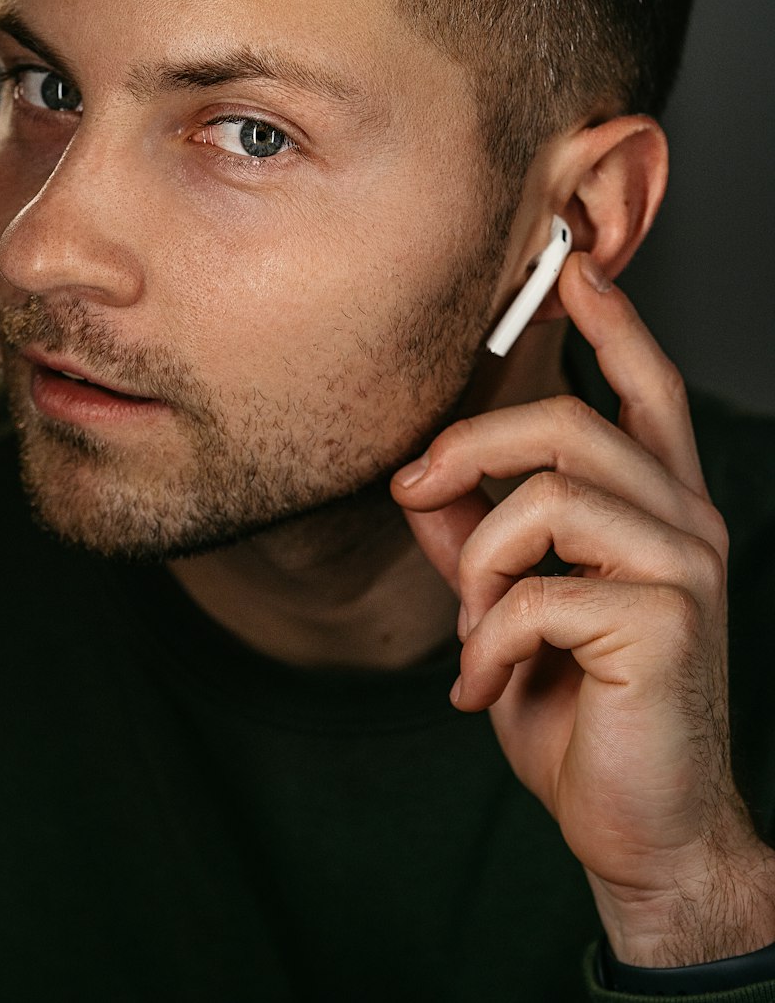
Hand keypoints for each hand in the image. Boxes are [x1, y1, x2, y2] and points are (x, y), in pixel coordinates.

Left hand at [391, 252, 774, 966]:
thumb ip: (474, 536)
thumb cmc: (582, 713)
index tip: (576, 265)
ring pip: (546, 498)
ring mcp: (683, 567)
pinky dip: (487, 639)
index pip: (645, 390)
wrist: (641, 829)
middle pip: (566, 424)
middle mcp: (684, 522)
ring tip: (472, 635)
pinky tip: (483, 686)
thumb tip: (420, 476)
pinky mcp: (666, 622)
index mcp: (656, 508)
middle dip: (467, 448)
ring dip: (477, 568)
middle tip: (411, 493)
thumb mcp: (509, 610)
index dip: (615, 324)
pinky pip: (538, 589)